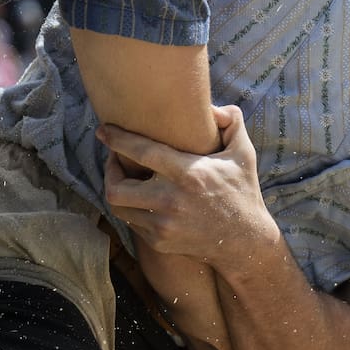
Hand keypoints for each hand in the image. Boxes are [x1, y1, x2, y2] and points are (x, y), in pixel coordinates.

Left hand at [100, 105, 277, 267]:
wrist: (246, 242)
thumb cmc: (243, 192)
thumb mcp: (244, 154)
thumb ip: (232, 122)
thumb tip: (212, 107)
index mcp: (189, 174)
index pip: (143, 152)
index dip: (118, 139)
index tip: (103, 130)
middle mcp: (172, 201)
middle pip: (116, 188)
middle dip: (109, 170)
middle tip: (115, 159)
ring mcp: (164, 225)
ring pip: (118, 207)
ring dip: (116, 189)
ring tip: (123, 177)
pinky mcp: (160, 242)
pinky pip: (131, 222)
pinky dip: (130, 207)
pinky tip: (138, 197)